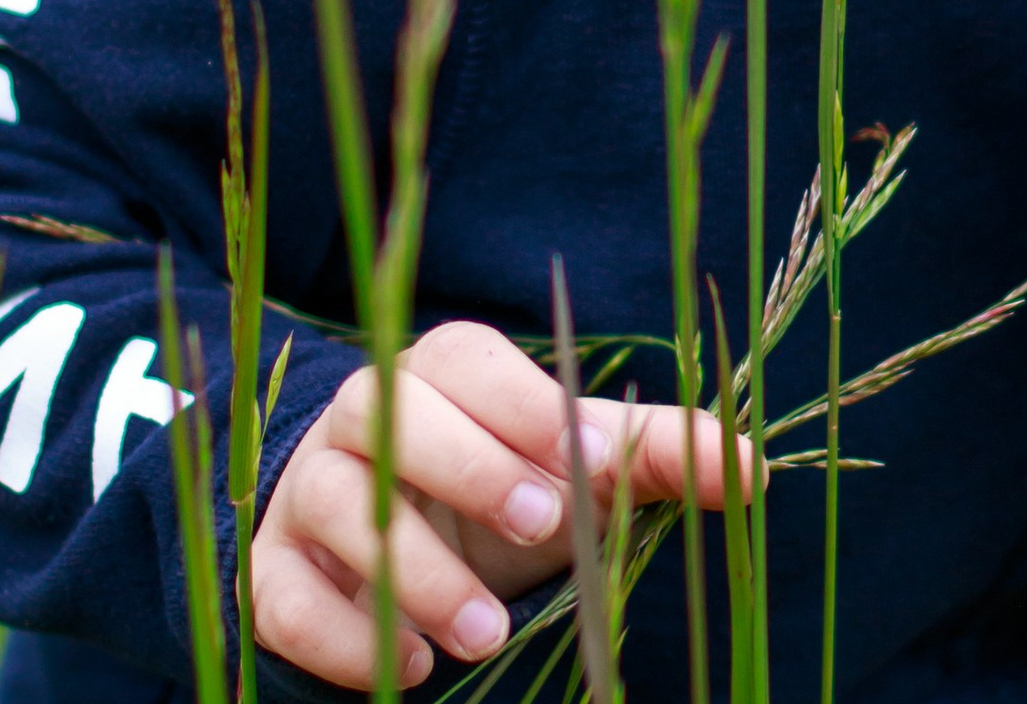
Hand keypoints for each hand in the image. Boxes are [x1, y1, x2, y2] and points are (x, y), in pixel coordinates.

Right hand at [251, 321, 749, 687]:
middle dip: (469, 468)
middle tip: (543, 528)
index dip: (518, 402)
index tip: (577, 456)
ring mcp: (307, 490)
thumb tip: (751, 468)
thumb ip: (659, 456)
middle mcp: (364, 414)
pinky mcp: (275, 570)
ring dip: (412, 572)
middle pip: (392, 411)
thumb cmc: (504, 486)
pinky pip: (284, 596)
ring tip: (486, 637)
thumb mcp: (579, 468)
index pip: (464, 357)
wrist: (389, 545)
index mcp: (442, 372)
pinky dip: (344, 637)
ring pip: (337, 505)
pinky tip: (411, 669)